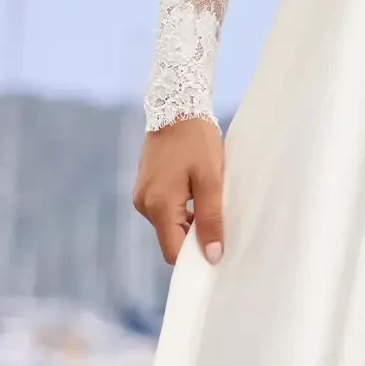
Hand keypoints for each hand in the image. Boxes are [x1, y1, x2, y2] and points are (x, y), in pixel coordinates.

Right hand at [133, 114, 225, 265]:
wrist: (176, 106)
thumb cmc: (197, 141)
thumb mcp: (211, 180)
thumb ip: (211, 219)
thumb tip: (213, 256)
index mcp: (159, 205)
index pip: (173, 252)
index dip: (196, 259)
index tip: (219, 256)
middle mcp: (144, 205)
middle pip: (171, 240)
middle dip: (195, 239)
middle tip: (222, 228)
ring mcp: (142, 196)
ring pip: (169, 226)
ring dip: (191, 223)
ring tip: (212, 205)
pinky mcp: (145, 188)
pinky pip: (166, 211)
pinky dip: (183, 211)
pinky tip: (200, 196)